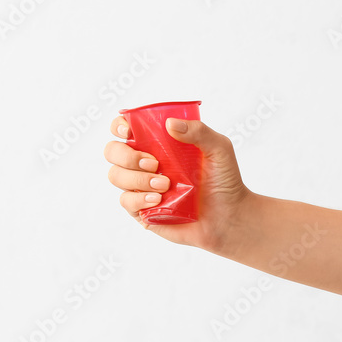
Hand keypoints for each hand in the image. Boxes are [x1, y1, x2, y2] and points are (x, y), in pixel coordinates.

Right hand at [104, 115, 254, 255]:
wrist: (229, 217)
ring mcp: (140, 187)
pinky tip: (159, 200)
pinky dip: (139, 198)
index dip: (119, 127)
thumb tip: (170, 124)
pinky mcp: (141, 210)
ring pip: (115, 176)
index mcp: (156, 144)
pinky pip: (125, 200)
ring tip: (165, 185)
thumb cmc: (224, 181)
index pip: (124, 129)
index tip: (129, 131)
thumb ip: (199, 131)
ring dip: (138, 178)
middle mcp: (142, 164)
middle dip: (127, 156)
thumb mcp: (219, 149)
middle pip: (112, 151)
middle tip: (155, 163)